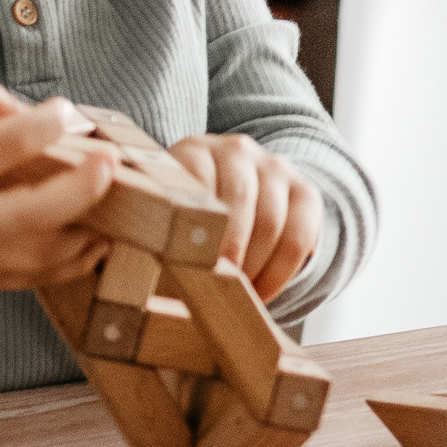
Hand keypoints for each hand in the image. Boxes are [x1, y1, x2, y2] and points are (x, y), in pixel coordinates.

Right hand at [0, 83, 115, 297]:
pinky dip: (72, 262)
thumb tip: (26, 107)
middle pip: (38, 213)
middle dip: (85, 187)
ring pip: (45, 255)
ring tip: (118, 202)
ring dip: (90, 230)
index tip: (65, 110)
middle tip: (113, 162)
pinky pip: (35, 279)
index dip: (47, 123)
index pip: (6, 145)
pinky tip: (94, 237)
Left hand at [167, 133, 321, 303]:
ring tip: (234, 295)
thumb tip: (141, 265)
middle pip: (238, 199)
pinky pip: (299, 237)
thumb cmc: (184, 216)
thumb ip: (154, 227)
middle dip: (227, 251)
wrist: (231, 196)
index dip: (194, 225)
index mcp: (195, 151)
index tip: (187, 263)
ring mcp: (275, 168)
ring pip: (271, 222)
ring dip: (253, 268)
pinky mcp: (305, 192)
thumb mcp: (163, 212)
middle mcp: (237, 151)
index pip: (196, 179)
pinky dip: (280, 273)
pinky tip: (262, 292)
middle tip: (215, 286)